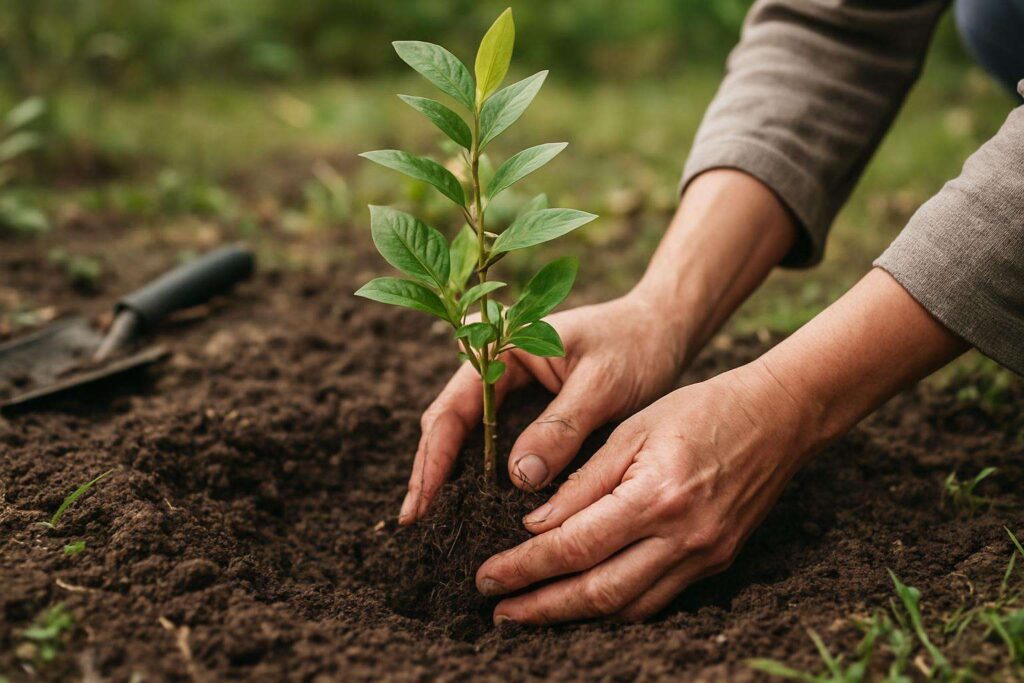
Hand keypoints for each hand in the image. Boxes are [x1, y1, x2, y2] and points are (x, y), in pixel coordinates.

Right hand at [400, 292, 688, 522]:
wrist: (662, 328)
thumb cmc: (636, 347)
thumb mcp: (602, 385)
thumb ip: (561, 427)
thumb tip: (518, 477)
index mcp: (503, 347)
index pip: (455, 408)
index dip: (434, 459)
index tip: (421, 504)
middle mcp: (495, 366)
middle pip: (449, 423)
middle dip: (431, 472)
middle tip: (418, 525)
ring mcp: (508, 386)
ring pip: (466, 435)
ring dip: (450, 476)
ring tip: (436, 524)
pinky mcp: (525, 406)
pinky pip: (492, 441)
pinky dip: (480, 472)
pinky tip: (474, 505)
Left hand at [473, 268, 967, 623]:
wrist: (781, 416)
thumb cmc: (702, 409)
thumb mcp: (634, 428)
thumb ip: (584, 480)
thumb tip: (536, 526)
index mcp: (656, 496)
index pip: (574, 546)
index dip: (525, 566)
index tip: (488, 576)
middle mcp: (682, 537)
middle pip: (598, 591)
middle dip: (541, 607)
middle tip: (498, 611)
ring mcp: (705, 556)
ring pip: (629, 607)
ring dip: (576, 616)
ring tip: (533, 612)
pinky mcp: (717, 562)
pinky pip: (659, 600)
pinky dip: (618, 606)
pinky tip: (587, 601)